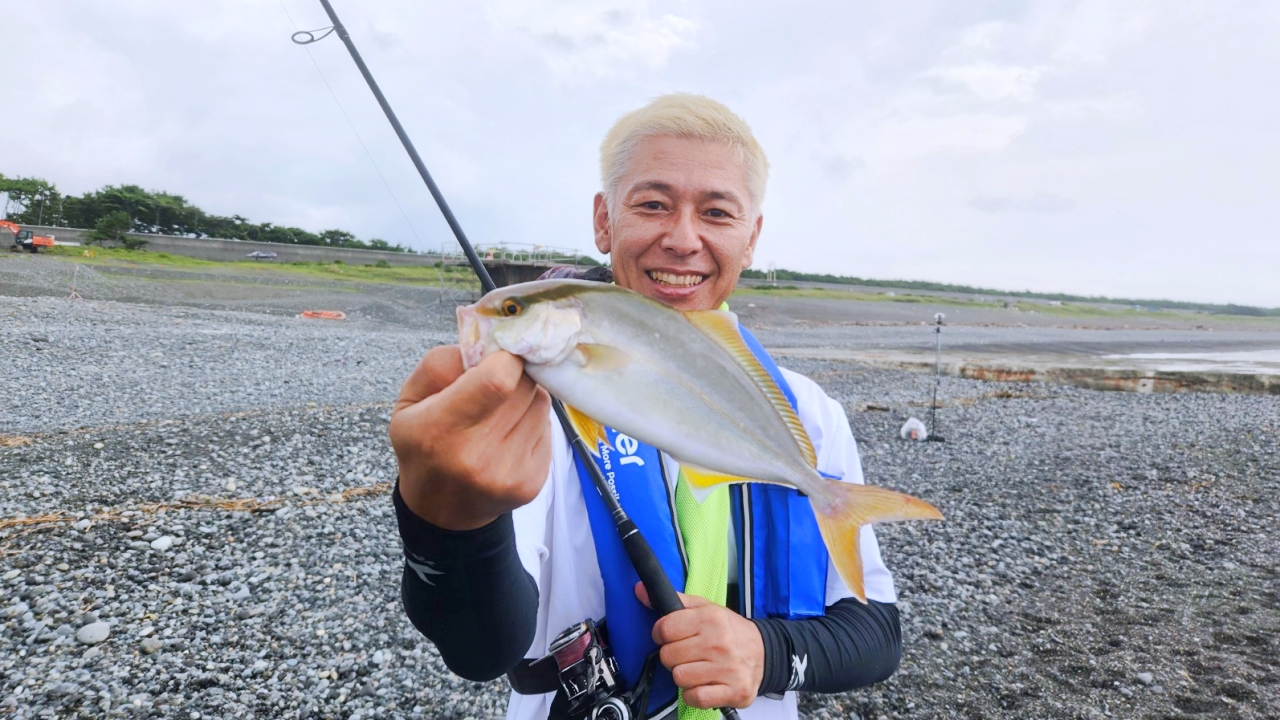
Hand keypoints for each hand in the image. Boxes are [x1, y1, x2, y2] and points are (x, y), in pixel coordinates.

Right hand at [389, 346, 552, 530]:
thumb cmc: (423, 443)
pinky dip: (532, 424)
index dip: (505, 359)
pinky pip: (547, 430)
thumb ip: (441, 364)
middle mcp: (477, 457)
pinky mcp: (531, 483)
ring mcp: (508, 474)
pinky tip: (509, 436)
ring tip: (499, 413)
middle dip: (515, 375)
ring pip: (541, 406)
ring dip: (525, 399)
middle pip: (524, 389)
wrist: (441, 508)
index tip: (496, 358)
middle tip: (497, 383)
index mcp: (439, 430)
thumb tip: (489, 345)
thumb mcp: (409, 400)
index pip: (498, 380)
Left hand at [636, 582, 763, 708]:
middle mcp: (719, 643)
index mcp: (711, 619)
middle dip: (673, 656)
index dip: (661, 634)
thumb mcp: (706, 609)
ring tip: (698, 668)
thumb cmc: (730, 632)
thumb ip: (675, 601)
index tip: (669, 636)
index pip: (665, 629)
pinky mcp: (734, 691)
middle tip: (687, 654)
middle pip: (668, 656)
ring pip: (679, 677)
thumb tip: (641, 590)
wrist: (765, 652)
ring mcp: (727, 669)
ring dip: (684, 675)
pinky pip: (695, 697)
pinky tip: (704, 684)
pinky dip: (694, 694)